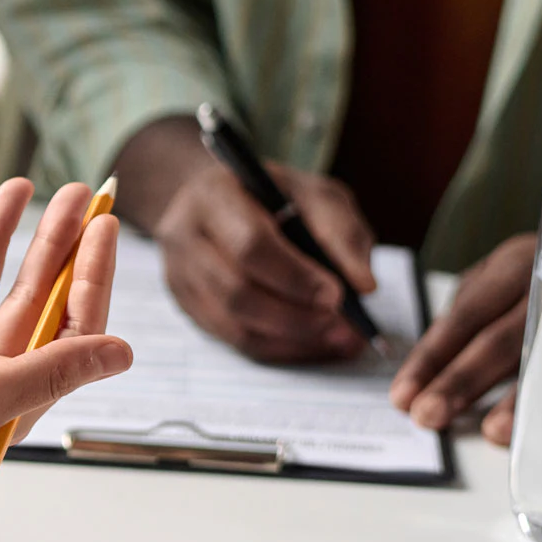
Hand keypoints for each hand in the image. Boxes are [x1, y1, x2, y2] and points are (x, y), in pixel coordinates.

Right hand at [0, 179, 132, 505]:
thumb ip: (51, 371)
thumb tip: (122, 353)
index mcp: (10, 399)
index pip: (68, 328)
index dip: (90, 275)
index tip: (103, 226)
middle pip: (30, 300)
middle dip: (55, 245)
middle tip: (76, 194)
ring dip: (2, 239)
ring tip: (22, 187)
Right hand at [120, 117, 377, 363]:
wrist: (218, 201)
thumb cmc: (272, 195)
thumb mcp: (314, 194)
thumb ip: (341, 232)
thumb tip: (363, 286)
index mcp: (214, 196)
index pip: (250, 246)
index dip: (295, 277)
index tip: (337, 296)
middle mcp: (184, 237)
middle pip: (235, 292)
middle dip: (295, 317)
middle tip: (342, 327)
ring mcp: (178, 275)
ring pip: (232, 324)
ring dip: (291, 339)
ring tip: (338, 339)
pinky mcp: (186, 305)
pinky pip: (232, 339)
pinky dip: (278, 348)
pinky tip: (311, 342)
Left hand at [390, 233, 535, 443]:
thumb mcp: (509, 280)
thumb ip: (474, 316)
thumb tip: (428, 372)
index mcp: (514, 264)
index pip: (464, 316)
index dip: (431, 359)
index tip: (402, 397)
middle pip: (501, 337)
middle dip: (460, 381)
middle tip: (429, 416)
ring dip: (522, 398)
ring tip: (494, 432)